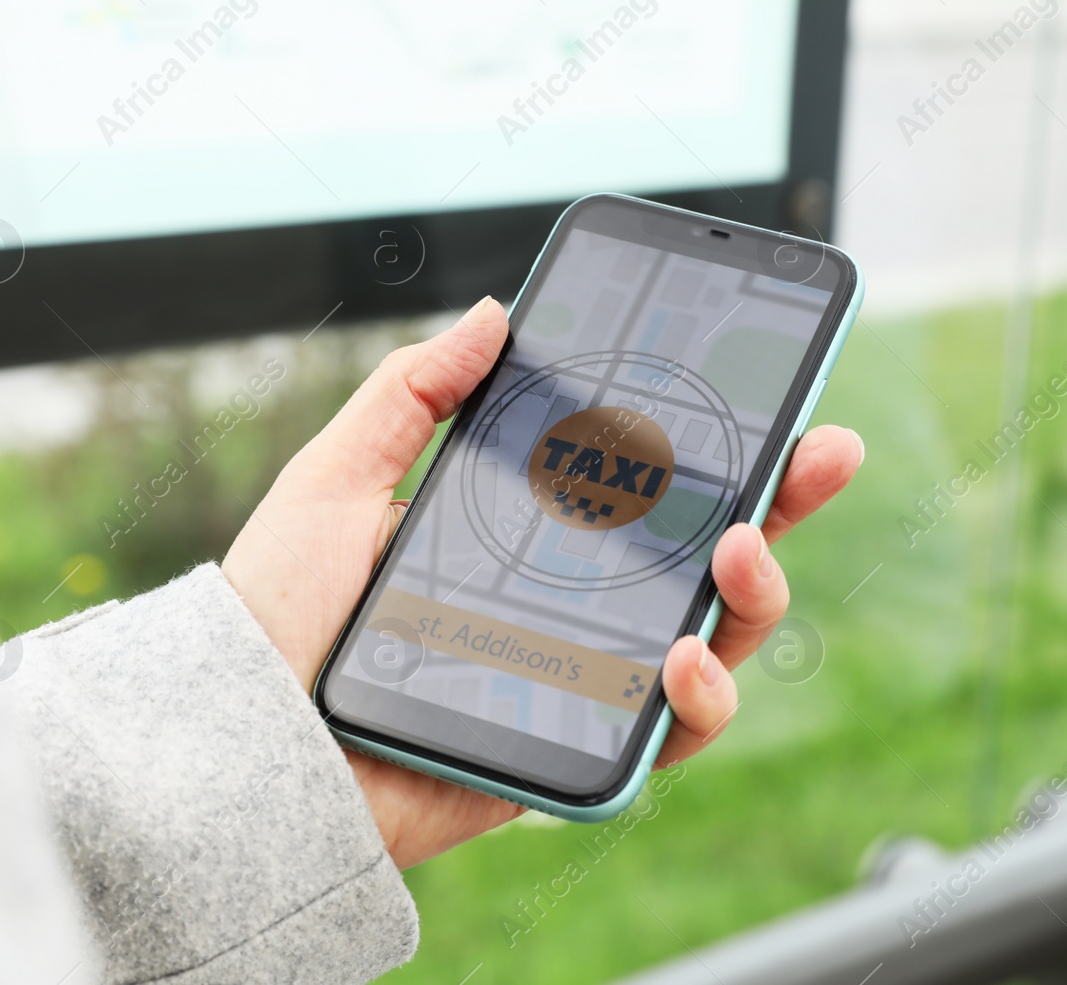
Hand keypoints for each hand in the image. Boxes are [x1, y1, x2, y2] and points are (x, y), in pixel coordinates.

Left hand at [222, 297, 862, 866]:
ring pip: (717, 640)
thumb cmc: (276, 614)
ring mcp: (582, 679)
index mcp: (528, 535)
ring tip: (739, 550)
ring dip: (757, 593)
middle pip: (706, 554)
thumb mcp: (338, 478)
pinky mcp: (577, 752)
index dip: (718, 440)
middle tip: (823, 452)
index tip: (772, 387)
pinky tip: (687, 659)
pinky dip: (704, 699)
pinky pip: (672, 736)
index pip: (644, 482)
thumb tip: (494, 313)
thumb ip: (412, 392)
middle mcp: (570, 605)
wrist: (243, 746)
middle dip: (783, 499)